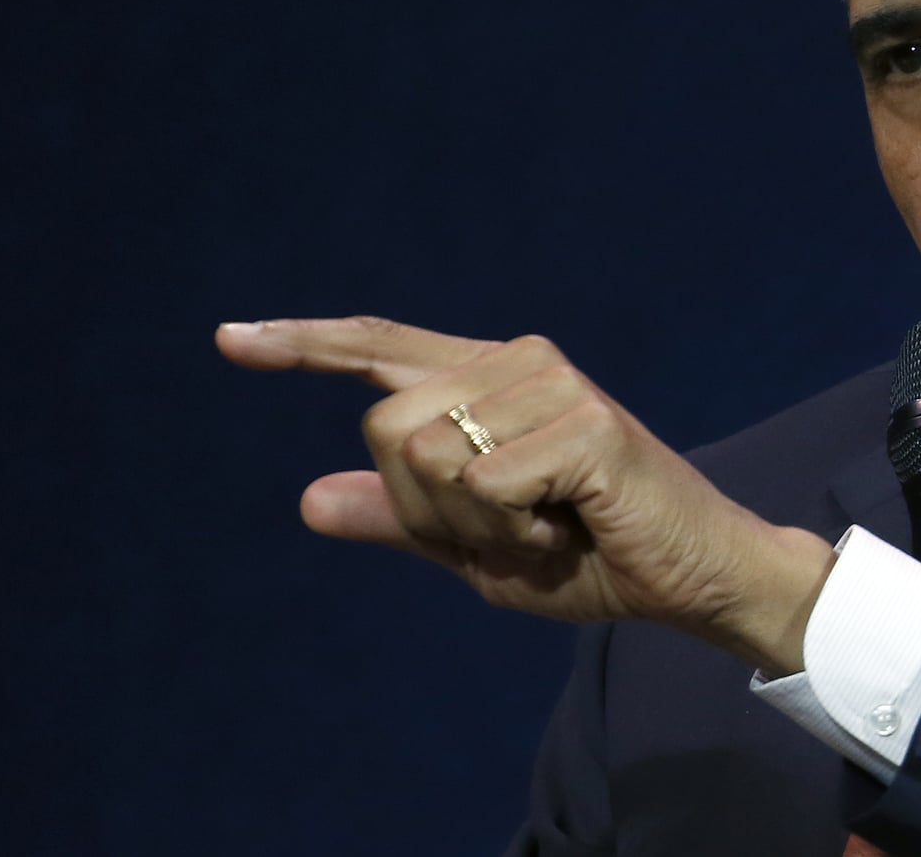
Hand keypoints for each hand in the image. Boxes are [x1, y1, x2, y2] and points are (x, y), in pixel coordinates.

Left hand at [216, 315, 833, 673]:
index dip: (304, 345)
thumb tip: (311, 500)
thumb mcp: (476, 549)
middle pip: (389, 427)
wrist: (690, 579)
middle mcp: (517, 361)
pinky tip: (568, 525)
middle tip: (509, 529)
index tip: (229, 340)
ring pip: (432, 459)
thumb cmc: (590, 557)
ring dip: (476, 525)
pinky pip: (485, 486)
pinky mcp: (583, 421)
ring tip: (548, 524)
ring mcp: (551, 382)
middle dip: (427, 508)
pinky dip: (513, 532)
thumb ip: (403, 518)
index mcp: (488, 378)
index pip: (380, 350)